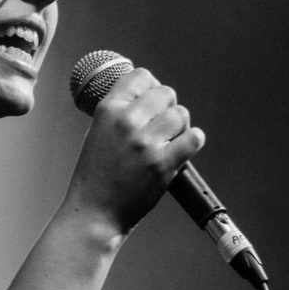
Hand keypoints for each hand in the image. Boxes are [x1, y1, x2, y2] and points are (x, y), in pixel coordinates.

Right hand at [64, 68, 204, 233]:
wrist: (95, 212)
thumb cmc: (96, 176)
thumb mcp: (97, 132)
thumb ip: (120, 112)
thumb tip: (147, 95)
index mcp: (108, 110)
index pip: (141, 76)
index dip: (151, 88)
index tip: (152, 102)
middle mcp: (127, 121)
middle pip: (166, 93)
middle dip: (168, 108)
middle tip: (162, 127)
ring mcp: (145, 143)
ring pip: (181, 114)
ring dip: (180, 127)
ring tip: (169, 141)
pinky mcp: (162, 163)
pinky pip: (193, 138)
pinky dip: (193, 141)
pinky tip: (182, 149)